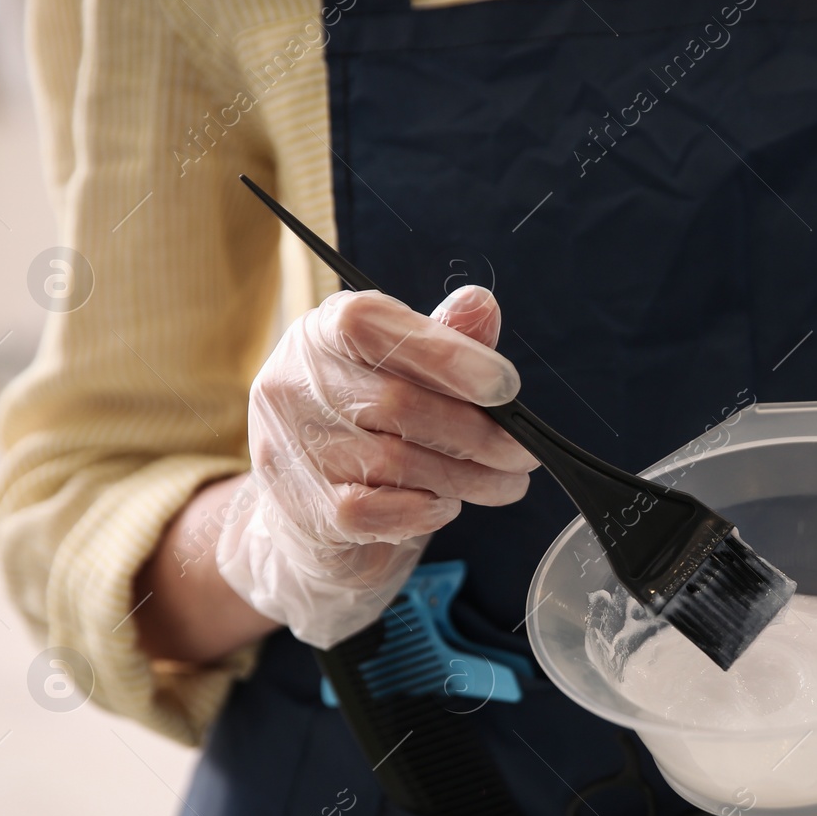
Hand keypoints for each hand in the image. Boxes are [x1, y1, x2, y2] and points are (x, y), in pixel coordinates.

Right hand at [216, 285, 536, 647]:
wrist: (311, 510)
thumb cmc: (370, 427)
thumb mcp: (405, 371)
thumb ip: (444, 339)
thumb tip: (480, 304)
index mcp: (322, 332)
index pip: (372, 326)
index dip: (447, 354)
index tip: (506, 387)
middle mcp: (293, 383)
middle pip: (397, 401)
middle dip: (478, 433)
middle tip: (524, 453)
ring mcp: (292, 448)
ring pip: (396, 461)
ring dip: (468, 477)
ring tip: (504, 482)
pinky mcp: (303, 509)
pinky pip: (378, 510)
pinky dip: (427, 509)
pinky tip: (446, 504)